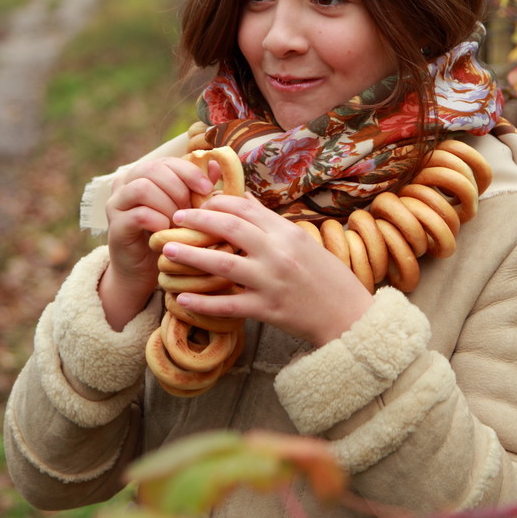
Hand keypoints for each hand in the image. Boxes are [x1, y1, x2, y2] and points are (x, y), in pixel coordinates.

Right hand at [99, 156, 218, 329]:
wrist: (144, 272)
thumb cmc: (169, 236)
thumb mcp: (186, 209)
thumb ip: (198, 188)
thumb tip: (216, 164)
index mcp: (142, 174)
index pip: (167, 161)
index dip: (189, 172)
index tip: (207, 189)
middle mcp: (124, 183)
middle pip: (154, 169)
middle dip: (179, 190)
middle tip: (190, 211)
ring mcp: (116, 204)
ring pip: (144, 188)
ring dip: (168, 206)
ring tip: (177, 223)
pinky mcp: (116, 225)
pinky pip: (140, 214)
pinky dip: (159, 222)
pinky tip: (166, 232)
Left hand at [164, 194, 373, 346]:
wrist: (348, 316)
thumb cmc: (326, 277)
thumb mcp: (303, 242)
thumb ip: (271, 224)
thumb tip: (242, 201)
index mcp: (288, 233)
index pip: (246, 209)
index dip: (217, 203)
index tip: (196, 204)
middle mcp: (279, 253)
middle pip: (230, 229)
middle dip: (198, 221)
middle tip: (174, 219)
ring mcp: (272, 282)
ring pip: (224, 265)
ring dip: (192, 257)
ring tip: (168, 252)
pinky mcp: (268, 310)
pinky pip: (229, 305)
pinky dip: (203, 303)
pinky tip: (181, 299)